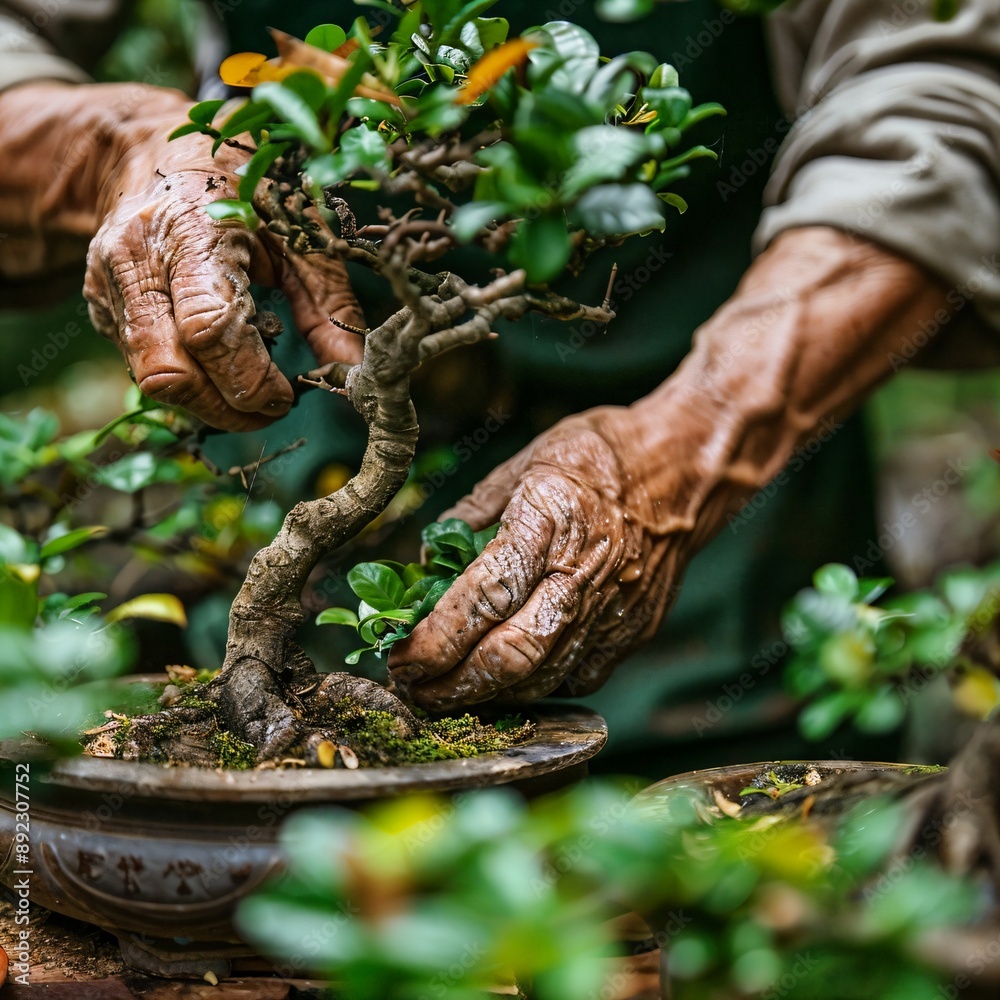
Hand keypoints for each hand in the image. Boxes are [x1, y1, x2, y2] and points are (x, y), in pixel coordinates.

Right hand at [3, 83, 364, 431]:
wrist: (149, 148)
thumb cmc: (240, 184)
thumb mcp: (298, 229)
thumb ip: (329, 303)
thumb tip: (352, 371)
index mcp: (190, 227)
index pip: (210, 329)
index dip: (252, 379)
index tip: (287, 395)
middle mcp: (135, 258)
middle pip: (170, 371)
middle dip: (227, 407)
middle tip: (273, 407)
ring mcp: (107, 284)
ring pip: (151, 379)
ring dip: (207, 403)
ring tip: (248, 386)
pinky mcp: (98, 305)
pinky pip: (142, 365)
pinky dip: (188, 379)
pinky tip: (215, 360)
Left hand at [387, 227, 955, 712]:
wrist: (687, 468)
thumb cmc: (603, 456)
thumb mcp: (525, 462)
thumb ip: (473, 514)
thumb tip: (429, 558)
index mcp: (550, 522)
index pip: (482, 597)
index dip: (435, 639)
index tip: (400, 657)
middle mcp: (583, 574)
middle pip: (511, 655)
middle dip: (452, 685)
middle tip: (413, 689)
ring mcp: (614, 609)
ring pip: (543, 677)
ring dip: (487, 696)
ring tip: (448, 692)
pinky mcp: (633, 630)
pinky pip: (579, 676)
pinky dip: (536, 688)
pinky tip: (506, 683)